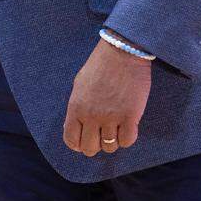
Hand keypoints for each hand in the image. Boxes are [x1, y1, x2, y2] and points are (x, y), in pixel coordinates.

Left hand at [63, 35, 150, 156]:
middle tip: (102, 135)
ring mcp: (111, 117)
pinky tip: (128, 125)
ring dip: (113, 140)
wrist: (121, 52)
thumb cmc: (100, 66)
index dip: (78, 144)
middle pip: (90, 148)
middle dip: (95, 145)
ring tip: (116, 126)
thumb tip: (77, 126)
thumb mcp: (79, 85)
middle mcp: (91, 115)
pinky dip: (128, 137)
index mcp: (76, 107)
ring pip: (110, 147)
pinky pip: (127, 141)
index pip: (71, 140)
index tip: (85, 140)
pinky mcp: (130, 116)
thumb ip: (77, 107)